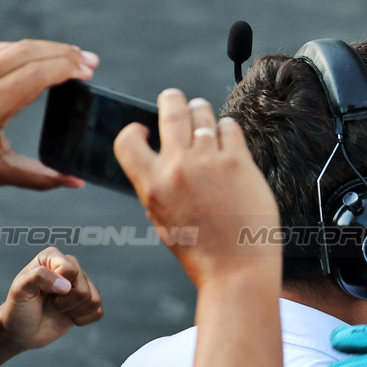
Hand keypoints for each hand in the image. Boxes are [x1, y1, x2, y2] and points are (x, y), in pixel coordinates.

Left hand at [0, 41, 97, 205]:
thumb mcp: (0, 174)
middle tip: (87, 60)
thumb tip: (75, 181)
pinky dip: (15, 51)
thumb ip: (44, 176)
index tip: (88, 71)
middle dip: (63, 54)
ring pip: (9, 47)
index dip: (68, 69)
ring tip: (66, 56)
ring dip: (41, 49)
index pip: (37, 74)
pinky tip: (30, 57)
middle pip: (27, 52)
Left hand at [0, 247, 103, 350]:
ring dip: (73, 311)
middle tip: (49, 302)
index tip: (42, 291)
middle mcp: (70, 266)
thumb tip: (66, 285)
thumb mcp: (19, 290)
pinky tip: (68, 316)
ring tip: (58, 308)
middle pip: (83, 289)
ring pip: (94, 300)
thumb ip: (38, 277)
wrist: (21, 331)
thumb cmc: (18, 308)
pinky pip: (98, 311)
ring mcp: (82, 284)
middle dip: (64, 302)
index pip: (70, 270)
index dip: (57, 286)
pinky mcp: (89, 301)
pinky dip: (82, 319)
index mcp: (52, 257)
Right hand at [113, 91, 279, 288]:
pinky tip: (227, 133)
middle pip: (169, 111)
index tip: (143, 128)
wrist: (237, 269)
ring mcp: (210, 161)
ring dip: (200, 110)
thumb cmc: (202, 253)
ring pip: (201, 113)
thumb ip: (157, 192)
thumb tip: (157, 167)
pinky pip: (230, 128)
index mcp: (152, 185)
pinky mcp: (239, 161)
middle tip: (173, 97)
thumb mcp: (164, 223)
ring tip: (202, 112)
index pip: (127, 141)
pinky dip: (226, 127)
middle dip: (171, 99)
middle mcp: (178, 167)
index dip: (133, 130)